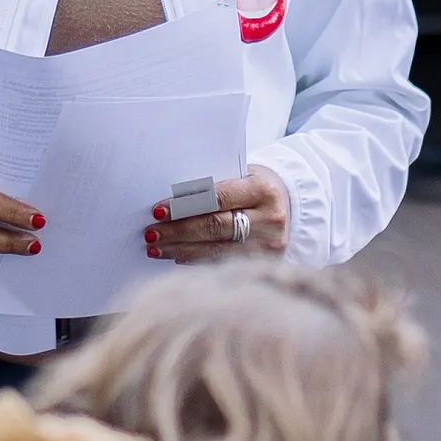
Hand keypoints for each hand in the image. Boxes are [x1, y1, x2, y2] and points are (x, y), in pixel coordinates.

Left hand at [148, 167, 289, 263]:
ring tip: (157, 248)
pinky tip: (178, 257)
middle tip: (151, 234)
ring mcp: (270, 245)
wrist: (289, 205)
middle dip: (178, 231)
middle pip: (215, 227)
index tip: (158, 211)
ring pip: (216, 250)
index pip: (217, 198)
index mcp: (263, 190)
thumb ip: (213, 187)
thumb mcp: (241, 177)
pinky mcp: (266, 263)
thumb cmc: (255, 187)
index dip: (185, 206)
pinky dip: (197, 261)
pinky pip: (223, 263)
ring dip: (182, 249)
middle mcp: (270, 220)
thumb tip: (170, 204)